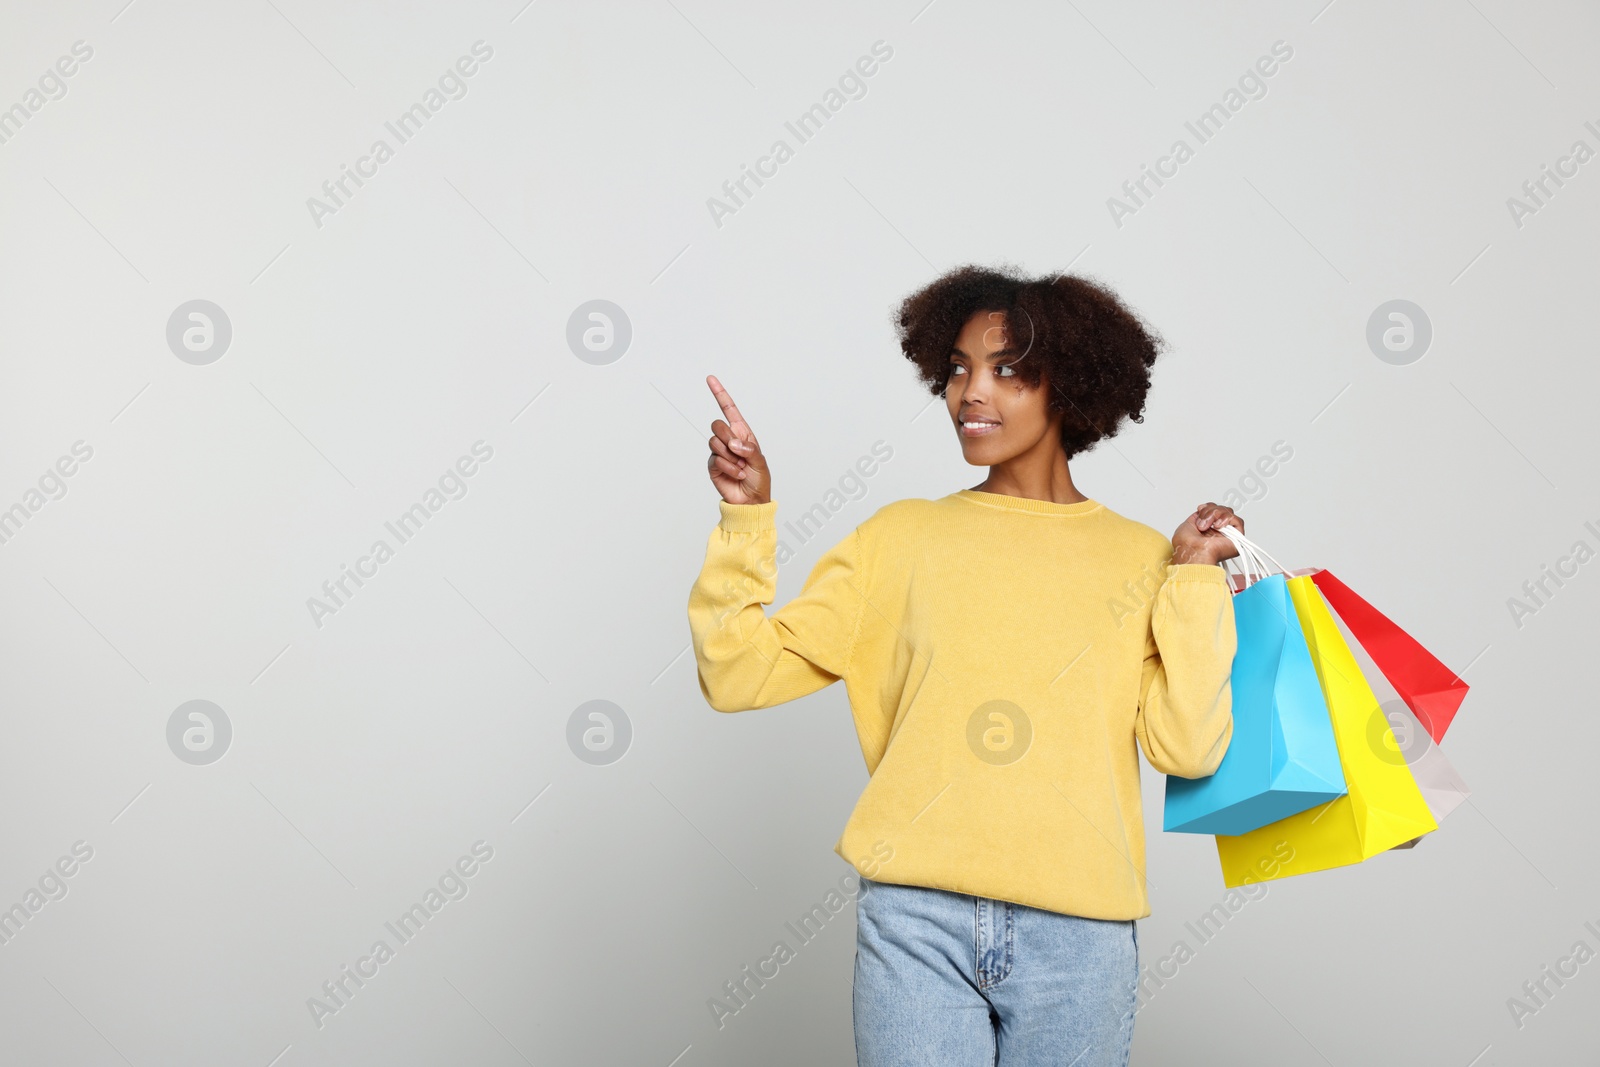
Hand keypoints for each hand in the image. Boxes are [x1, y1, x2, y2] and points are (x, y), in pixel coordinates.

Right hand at [705, 375, 770, 504]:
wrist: (750, 500)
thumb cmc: (759, 479)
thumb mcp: (760, 461)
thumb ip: (748, 449)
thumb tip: (733, 442)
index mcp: (742, 433)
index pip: (728, 409)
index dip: (719, 394)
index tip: (710, 379)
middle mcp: (729, 439)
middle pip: (717, 425)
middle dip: (728, 437)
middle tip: (739, 452)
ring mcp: (720, 452)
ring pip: (714, 442)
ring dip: (731, 456)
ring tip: (741, 467)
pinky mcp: (713, 465)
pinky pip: (715, 459)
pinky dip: (729, 467)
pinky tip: (737, 474)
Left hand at [1171, 502, 1243, 565]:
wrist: (1192, 553)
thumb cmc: (1186, 545)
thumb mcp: (1188, 524)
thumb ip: (1199, 516)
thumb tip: (1204, 510)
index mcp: (1208, 529)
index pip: (1215, 509)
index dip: (1208, 507)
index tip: (1200, 509)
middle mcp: (1218, 532)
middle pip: (1221, 509)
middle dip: (1209, 511)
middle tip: (1201, 523)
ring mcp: (1228, 535)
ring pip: (1228, 512)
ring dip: (1215, 515)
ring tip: (1207, 526)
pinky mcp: (1237, 538)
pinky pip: (1238, 520)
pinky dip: (1226, 519)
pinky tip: (1218, 526)